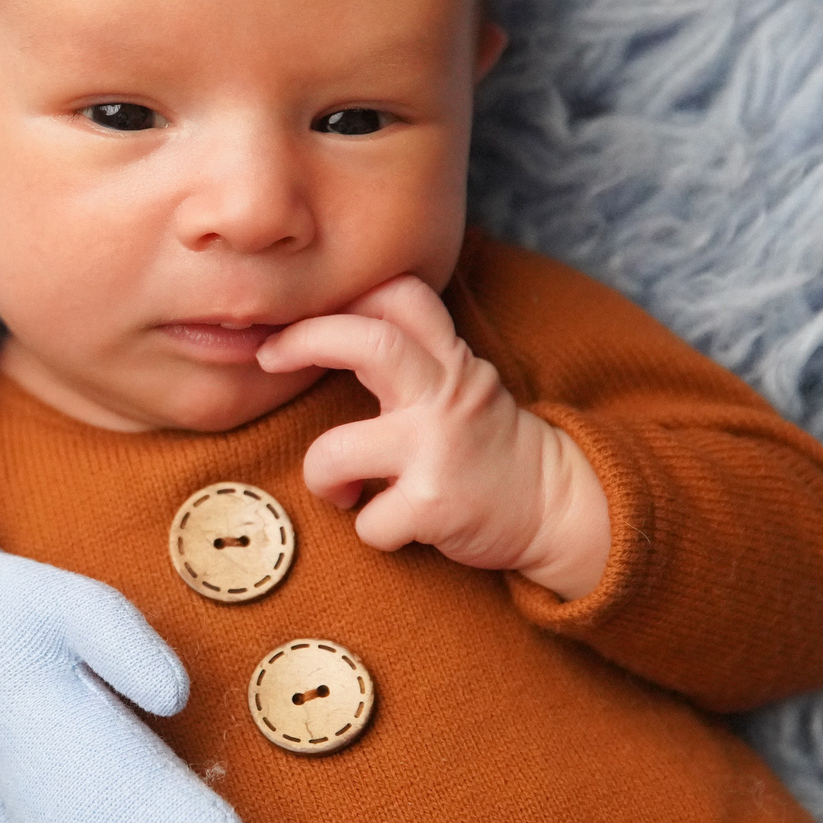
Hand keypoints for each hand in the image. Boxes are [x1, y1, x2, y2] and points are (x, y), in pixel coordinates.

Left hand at [256, 275, 608, 600]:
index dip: (344, 296)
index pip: (400, 295)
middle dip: (304, 341)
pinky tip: (390, 523)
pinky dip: (366, 527)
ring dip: (320, 474)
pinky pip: (366, 519)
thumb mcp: (460, 381)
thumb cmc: (483, 444)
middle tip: (270, 356)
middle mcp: (445, 395)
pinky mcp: (435, 505)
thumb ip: (412, 354)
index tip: (300, 315)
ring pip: (335, 451)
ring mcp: (438, 450)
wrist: (553, 505)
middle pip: (366, 343)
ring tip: (339, 487)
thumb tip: (325, 325)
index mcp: (449, 360)